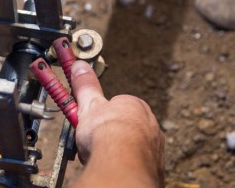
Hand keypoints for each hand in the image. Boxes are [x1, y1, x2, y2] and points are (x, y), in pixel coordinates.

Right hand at [71, 61, 164, 184]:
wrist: (121, 163)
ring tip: (103, 156)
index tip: (91, 122)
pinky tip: (115, 166)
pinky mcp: (155, 166)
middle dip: (112, 133)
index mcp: (135, 105)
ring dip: (120, 149)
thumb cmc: (108, 133)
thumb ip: (86, 86)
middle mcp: (150, 123)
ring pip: (134, 146)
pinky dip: (127, 163)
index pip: (118, 106)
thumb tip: (79, 67)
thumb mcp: (89, 105)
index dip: (101, 116)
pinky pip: (138, 162)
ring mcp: (154, 146)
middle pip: (126, 126)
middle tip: (94, 141)